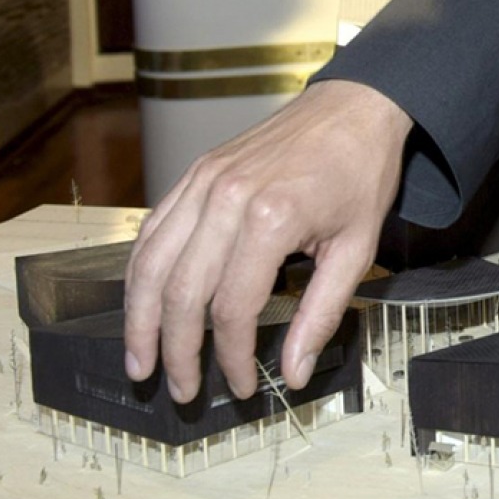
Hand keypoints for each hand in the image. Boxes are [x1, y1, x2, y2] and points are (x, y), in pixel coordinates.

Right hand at [124, 80, 412, 401]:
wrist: (354, 107)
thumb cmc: (359, 173)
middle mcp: (226, 199)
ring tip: (141, 363)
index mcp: (271, 218)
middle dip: (176, 352)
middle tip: (182, 391)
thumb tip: (294, 370)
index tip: (240, 386)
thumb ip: (321, 314)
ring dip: (139, 321)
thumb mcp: (357, 249)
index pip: (233, 308)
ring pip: (151, 264)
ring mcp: (203, 182)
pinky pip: (152, 231)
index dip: (231, 357)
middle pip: (181, 293)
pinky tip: (141, 306)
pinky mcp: (194, 173)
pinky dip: (141, 274)